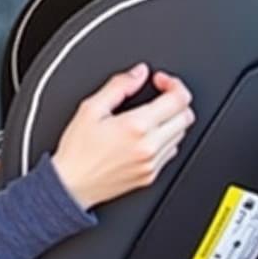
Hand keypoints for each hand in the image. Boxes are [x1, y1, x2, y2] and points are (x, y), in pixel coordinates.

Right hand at [52, 63, 194, 211]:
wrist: (70, 185)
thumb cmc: (77, 151)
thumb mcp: (90, 108)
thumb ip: (118, 86)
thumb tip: (138, 73)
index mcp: (136, 126)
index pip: (179, 99)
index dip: (173, 84)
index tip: (160, 81)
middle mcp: (149, 146)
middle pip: (186, 116)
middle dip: (176, 101)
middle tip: (159, 96)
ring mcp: (152, 163)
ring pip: (181, 135)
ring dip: (171, 120)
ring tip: (149, 117)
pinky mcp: (150, 175)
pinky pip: (170, 152)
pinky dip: (164, 140)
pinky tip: (145, 136)